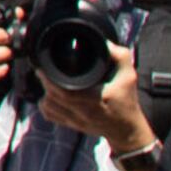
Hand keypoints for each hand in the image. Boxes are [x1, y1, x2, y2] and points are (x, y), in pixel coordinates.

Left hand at [42, 40, 153, 155]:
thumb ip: (119, 56)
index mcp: (97, 99)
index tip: (45, 67)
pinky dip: (46, 106)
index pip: (66, 92)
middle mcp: (85, 112)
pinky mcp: (73, 126)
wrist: (127, 129)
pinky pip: (51, 116)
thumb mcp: (128, 75)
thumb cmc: (127, 99)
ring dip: (45, 94)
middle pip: (53, 99)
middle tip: (42, 70)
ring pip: (49, 108)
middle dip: (45, 83)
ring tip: (47, 82)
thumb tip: (102, 41)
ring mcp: (77, 121)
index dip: (51, 80)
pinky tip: (49, 96)